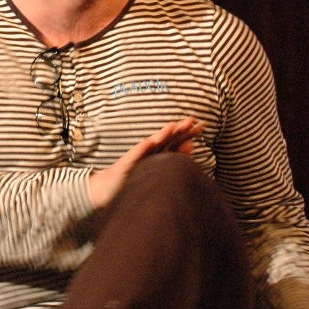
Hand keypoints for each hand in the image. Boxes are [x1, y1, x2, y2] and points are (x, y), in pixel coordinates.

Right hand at [88, 117, 203, 208]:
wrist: (106, 188)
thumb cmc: (134, 179)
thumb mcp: (157, 167)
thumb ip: (174, 156)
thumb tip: (192, 145)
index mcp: (159, 153)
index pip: (176, 141)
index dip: (188, 133)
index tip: (202, 125)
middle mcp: (149, 152)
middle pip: (167, 139)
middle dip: (180, 129)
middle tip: (193, 120)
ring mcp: (138, 157)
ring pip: (153, 145)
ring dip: (163, 135)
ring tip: (173, 127)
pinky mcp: (127, 164)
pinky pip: (136, 156)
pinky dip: (144, 148)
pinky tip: (150, 142)